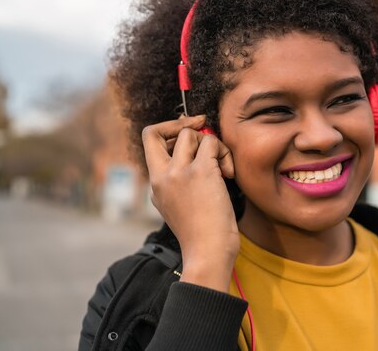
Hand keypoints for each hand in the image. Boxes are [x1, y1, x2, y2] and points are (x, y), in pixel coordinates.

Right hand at [142, 115, 237, 291]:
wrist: (208, 253)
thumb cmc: (203, 234)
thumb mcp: (180, 206)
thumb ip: (180, 181)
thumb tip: (197, 150)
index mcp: (156, 185)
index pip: (149, 144)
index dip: (167, 131)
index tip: (188, 134)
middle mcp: (162, 176)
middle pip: (155, 132)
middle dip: (180, 123)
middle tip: (201, 127)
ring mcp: (178, 173)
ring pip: (191, 134)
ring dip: (212, 143)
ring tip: (222, 166)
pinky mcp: (200, 173)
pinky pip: (212, 143)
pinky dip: (224, 153)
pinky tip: (229, 173)